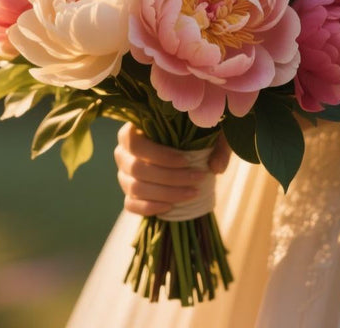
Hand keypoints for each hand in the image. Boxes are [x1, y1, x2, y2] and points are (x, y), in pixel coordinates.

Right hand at [114, 122, 231, 215]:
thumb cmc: (191, 137)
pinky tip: (171, 206)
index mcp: (132, 132)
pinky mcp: (128, 195)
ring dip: (166, 193)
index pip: (136, 144)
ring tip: (193, 193)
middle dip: (171, 177)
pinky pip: (131, 205)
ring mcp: (123, 176)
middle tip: (199, 178)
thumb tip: (215, 167)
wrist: (183, 156)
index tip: (188, 160)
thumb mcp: (208, 133)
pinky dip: (150, 208)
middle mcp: (122, 154)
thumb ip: (217, 145)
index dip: (160, 155)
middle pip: (137, 169)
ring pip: (136, 188)